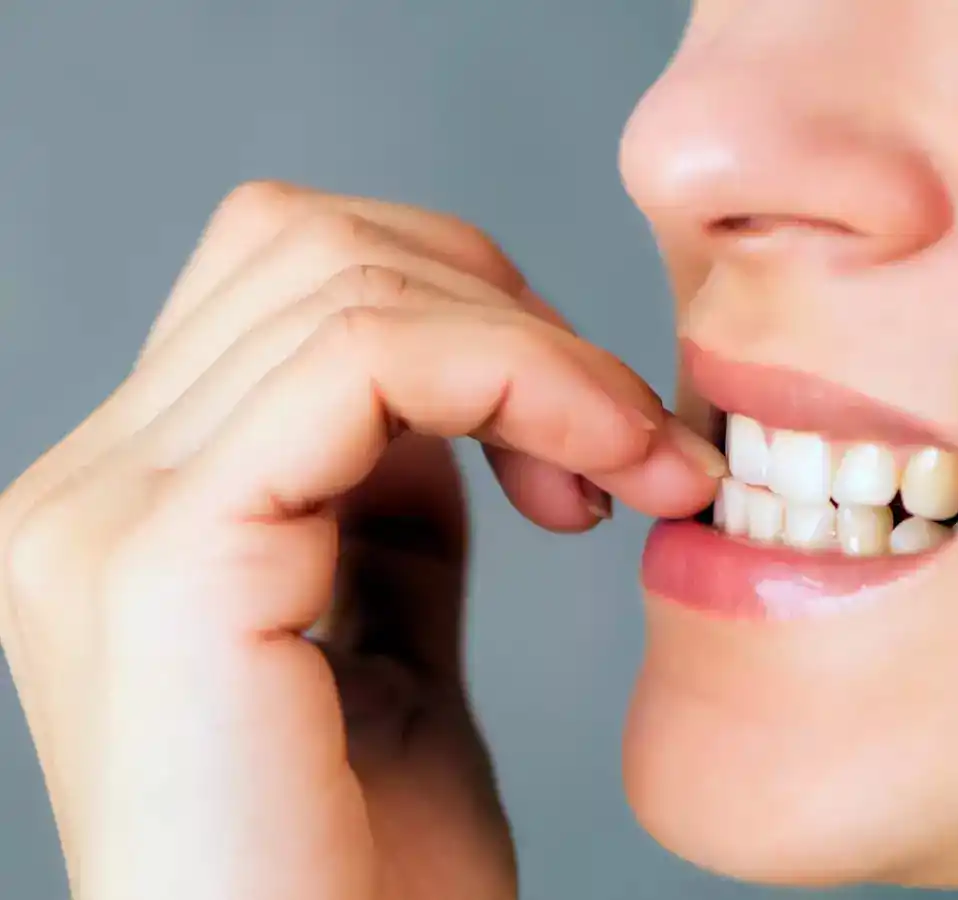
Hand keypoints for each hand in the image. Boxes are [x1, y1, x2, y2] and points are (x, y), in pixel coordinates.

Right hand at [0, 182, 724, 899]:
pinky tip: (598, 472)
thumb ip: (390, 518)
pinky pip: (366, 359)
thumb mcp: (390, 651)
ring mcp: (108, 514)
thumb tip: (442, 408)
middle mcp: (91, 490)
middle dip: (507, 310)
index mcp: (138, 505)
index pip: (291, 284)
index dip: (471, 318)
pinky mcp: (166, 559)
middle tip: (625, 435)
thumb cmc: (367, 884)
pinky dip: (519, 379)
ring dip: (538, 351)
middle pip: (310, 246)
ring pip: (345, 278)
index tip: (598, 436)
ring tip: (636, 464)